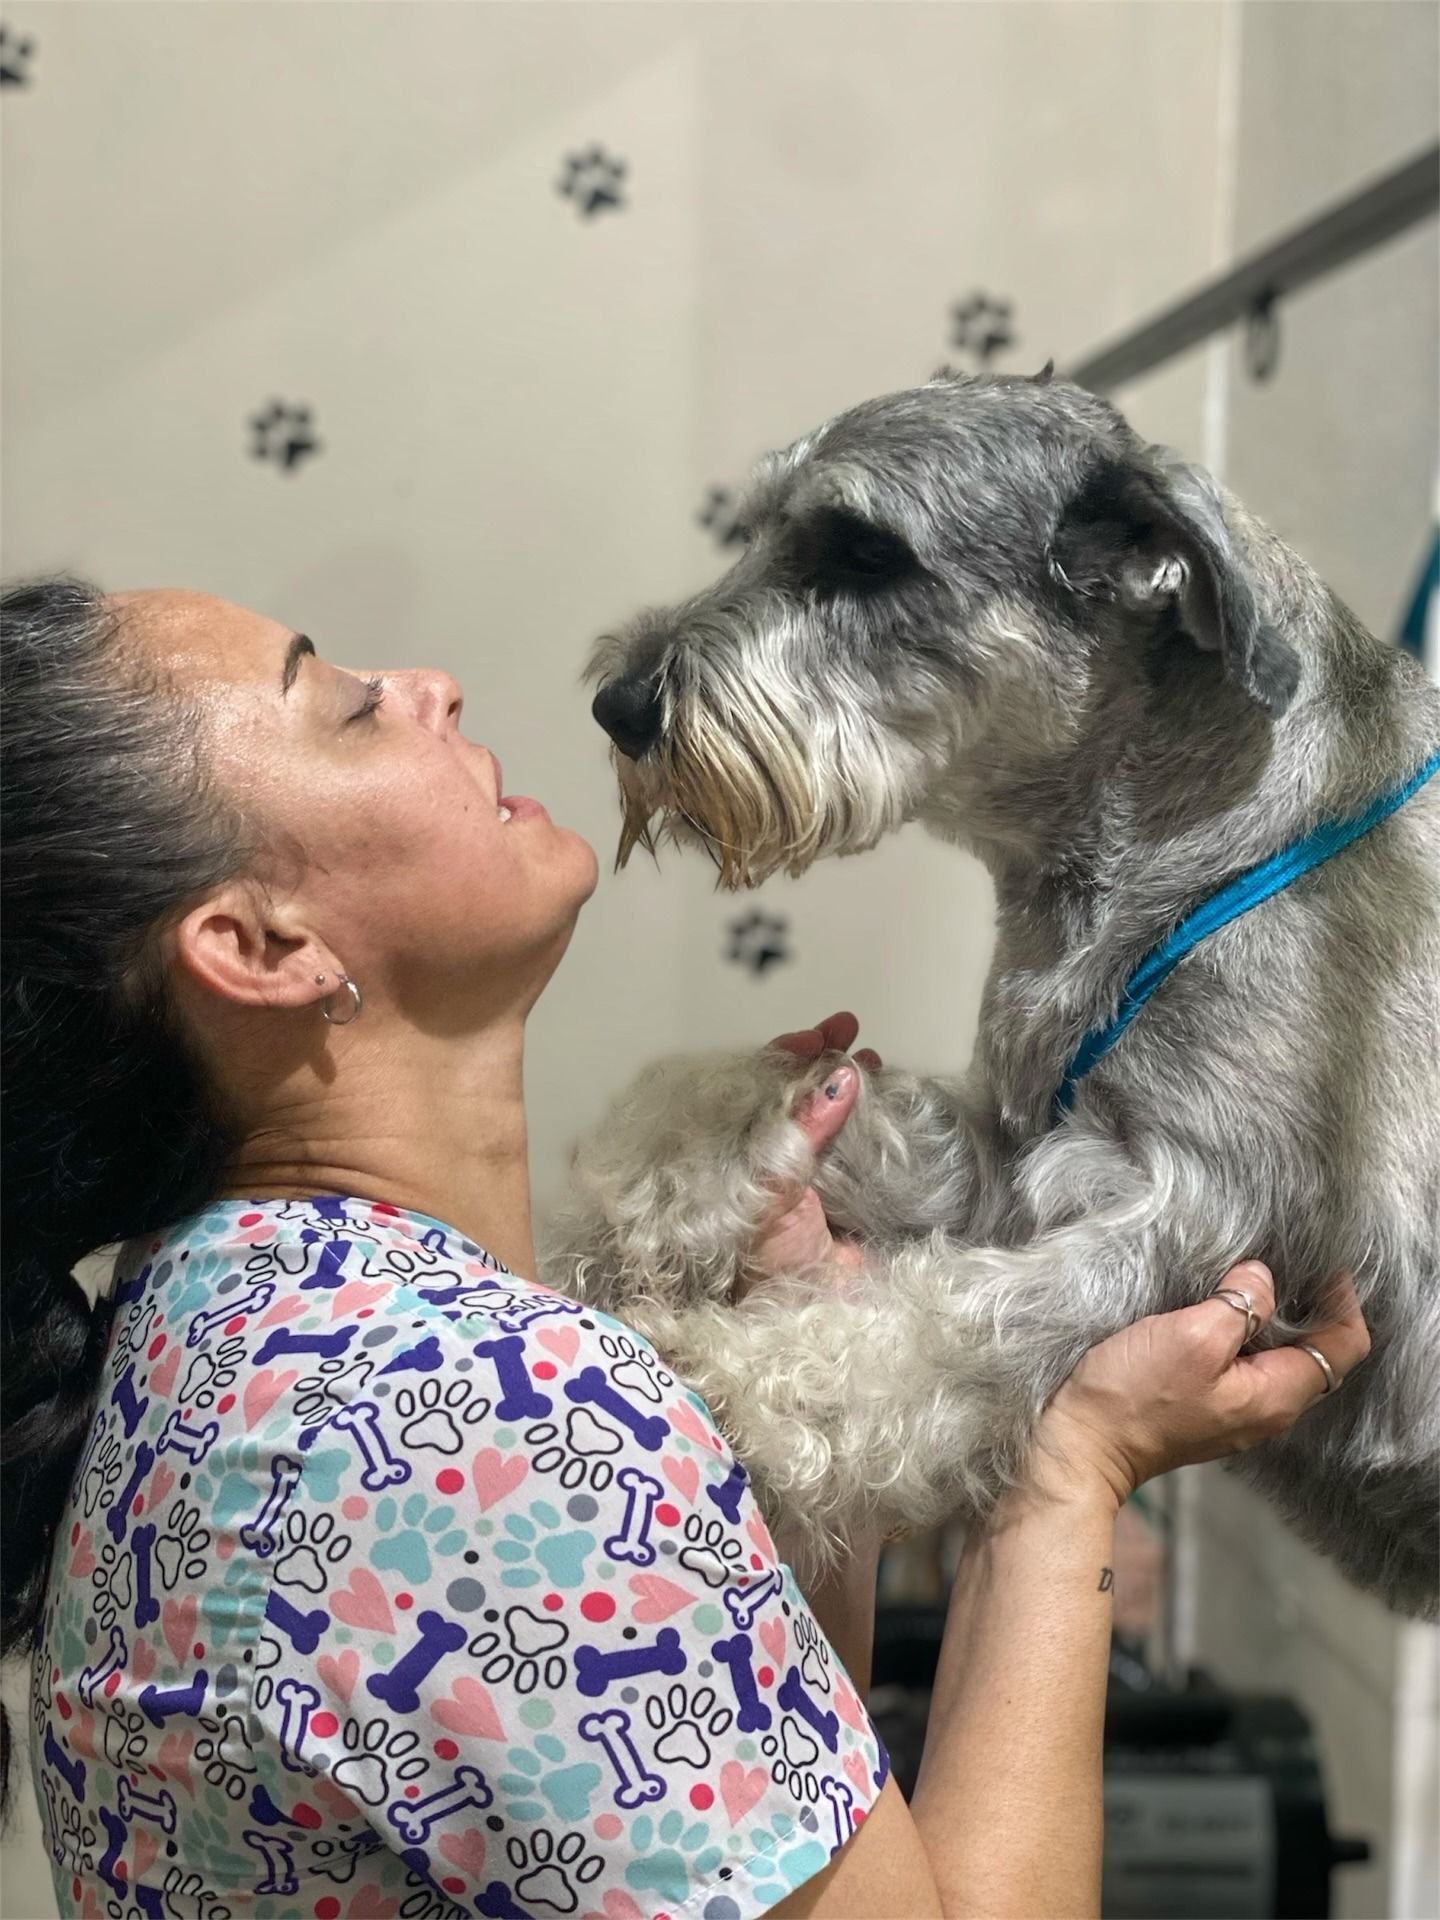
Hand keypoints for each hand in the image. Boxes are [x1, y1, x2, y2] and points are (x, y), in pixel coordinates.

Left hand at [741, 1011, 879, 1293]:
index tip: (821, 1033)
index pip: (765, 1086)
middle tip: (850, 1029)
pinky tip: (893, 1097)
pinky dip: (879, 1117)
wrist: (802, 1313)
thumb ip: (802, 1129)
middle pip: (804, 1091)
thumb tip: (839, 1075)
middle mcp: (783, 1155)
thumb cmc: (767, 1255)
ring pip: (837, 1111)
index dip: (790, 1055)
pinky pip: (868, 1143)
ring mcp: (822, 1172)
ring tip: (874, 1057)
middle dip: (826, 1057)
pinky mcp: (858, 1191)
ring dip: (853, 1081)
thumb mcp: (775, 1183)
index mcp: (748, 1149)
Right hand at [1029, 1262, 1371, 1510]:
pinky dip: (1244, 1332)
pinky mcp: (1207, 1406)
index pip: (1345, 1346)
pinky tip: (1218, 1305)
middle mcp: (1267, 1409)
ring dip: (1273, 1315)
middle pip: (1317, 1352)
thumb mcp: (1193, 1336)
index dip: (1344, 1300)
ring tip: (1251, 1273)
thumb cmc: (1136, 1394)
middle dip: (1311, 1304)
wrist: (1081, 1446)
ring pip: (1278, 1356)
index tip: (1321, 1261)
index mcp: (1276, 1395)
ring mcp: (1236, 1411)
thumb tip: (1262, 1278)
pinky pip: (1246, 1364)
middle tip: (1287, 1258)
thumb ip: (1239, 1304)